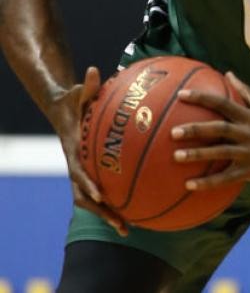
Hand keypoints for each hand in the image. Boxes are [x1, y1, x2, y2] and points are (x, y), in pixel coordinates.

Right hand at [52, 66, 127, 235]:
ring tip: (130, 229)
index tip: (102, 194)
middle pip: (85, 197)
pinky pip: (104, 192)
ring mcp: (83, 172)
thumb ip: (88, 86)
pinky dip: (117, 201)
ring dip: (109, 215)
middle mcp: (77, 166)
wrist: (61, 111)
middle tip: (122, 225)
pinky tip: (140, 208)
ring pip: (92, 201)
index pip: (78, 173)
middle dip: (102, 212)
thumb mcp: (79, 93)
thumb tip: (95, 69)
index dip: (89, 184)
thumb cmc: (74, 101)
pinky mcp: (92, 173)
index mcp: (73, 151)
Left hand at [171, 72, 249, 188]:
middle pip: (219, 129)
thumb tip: (228, 74)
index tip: (181, 95)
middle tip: (173, 132)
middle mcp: (248, 133)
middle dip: (196, 129)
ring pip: (220, 153)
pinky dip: (208, 183)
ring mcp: (249, 153)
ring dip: (198, 155)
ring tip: (176, 156)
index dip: (202, 98)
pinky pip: (226, 178)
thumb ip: (247, 92)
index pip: (223, 103)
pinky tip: (190, 185)